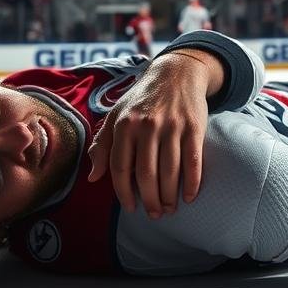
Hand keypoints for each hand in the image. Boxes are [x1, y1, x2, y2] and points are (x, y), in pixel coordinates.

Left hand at [87, 51, 220, 217]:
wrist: (176, 72)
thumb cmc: (142, 98)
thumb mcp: (116, 115)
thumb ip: (102, 145)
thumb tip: (93, 177)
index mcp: (125, 124)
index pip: (120, 168)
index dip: (124, 193)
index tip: (131, 208)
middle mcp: (147, 125)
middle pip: (146, 174)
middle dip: (150, 200)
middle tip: (154, 214)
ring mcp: (172, 126)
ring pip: (170, 171)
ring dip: (170, 196)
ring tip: (169, 209)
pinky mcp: (194, 126)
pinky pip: (193, 161)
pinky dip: (192, 183)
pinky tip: (189, 196)